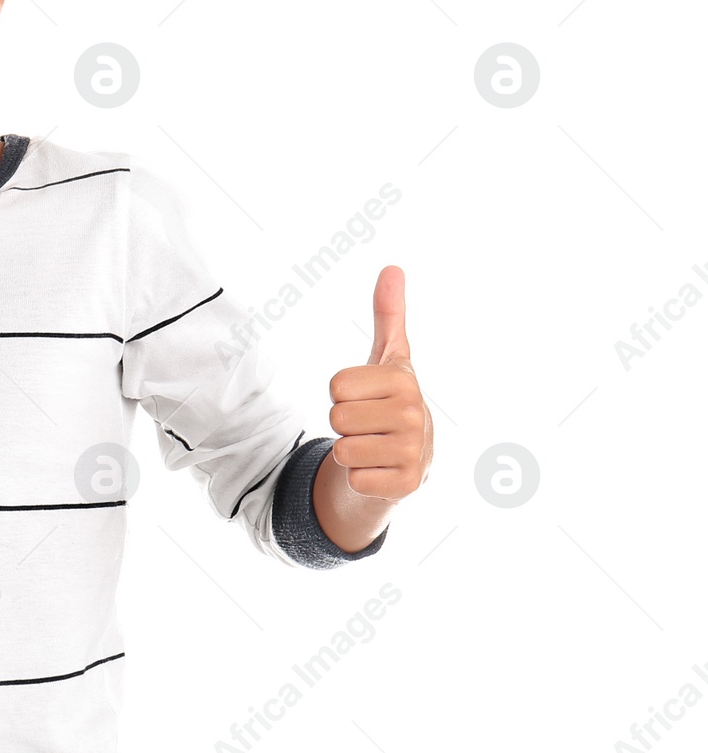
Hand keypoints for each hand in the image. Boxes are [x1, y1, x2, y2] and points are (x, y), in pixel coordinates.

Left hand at [326, 265, 432, 501]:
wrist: (407, 461)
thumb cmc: (389, 402)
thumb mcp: (388, 358)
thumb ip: (388, 314)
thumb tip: (392, 267)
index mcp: (404, 379)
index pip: (336, 386)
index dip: (341, 395)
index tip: (365, 398)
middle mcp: (415, 413)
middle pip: (336, 417)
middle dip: (344, 425)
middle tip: (368, 426)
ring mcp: (415, 452)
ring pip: (342, 450)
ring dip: (351, 452)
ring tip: (373, 447)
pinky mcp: (406, 485)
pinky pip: (353, 479)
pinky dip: (359, 478)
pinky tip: (380, 471)